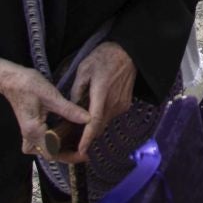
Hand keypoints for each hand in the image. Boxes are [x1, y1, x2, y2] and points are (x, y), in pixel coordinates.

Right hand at [0, 55, 90, 156]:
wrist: (12, 80)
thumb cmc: (29, 86)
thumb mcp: (51, 96)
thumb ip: (69, 110)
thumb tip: (89, 119)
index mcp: (33, 131)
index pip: (53, 152)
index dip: (70, 156)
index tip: (85, 154)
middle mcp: (29, 138)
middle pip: (51, 154)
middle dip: (68, 154)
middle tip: (85, 150)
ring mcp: (28, 136)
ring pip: (47, 150)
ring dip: (63, 149)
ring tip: (79, 144)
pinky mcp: (31, 131)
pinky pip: (44, 143)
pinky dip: (57, 143)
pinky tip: (68, 137)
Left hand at [65, 42, 137, 161]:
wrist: (129, 52)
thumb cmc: (105, 57)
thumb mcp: (84, 69)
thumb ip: (77, 90)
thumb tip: (73, 107)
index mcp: (102, 94)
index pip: (94, 122)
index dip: (87, 138)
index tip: (81, 150)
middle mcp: (114, 103)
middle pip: (99, 126)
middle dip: (88, 134)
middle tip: (74, 136)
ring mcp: (122, 105)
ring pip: (105, 121)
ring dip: (95, 123)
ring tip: (83, 118)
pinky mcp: (126, 104)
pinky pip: (111, 115)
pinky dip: (102, 116)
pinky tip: (96, 108)